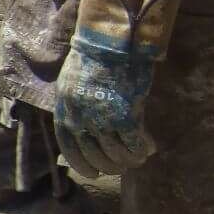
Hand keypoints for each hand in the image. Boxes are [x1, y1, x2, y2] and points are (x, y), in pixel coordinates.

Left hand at [53, 0, 180, 178]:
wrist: (110, 40)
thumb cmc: (92, 57)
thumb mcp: (72, 83)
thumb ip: (75, 106)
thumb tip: (84, 126)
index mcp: (64, 110)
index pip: (69, 147)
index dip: (81, 163)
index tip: (92, 172)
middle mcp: (80, 118)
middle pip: (94, 154)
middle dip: (109, 165)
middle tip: (121, 168)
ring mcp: (102, 118)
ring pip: (115, 152)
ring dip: (127, 160)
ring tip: (137, 160)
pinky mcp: (125, 115)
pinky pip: (133, 141)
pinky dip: (141, 148)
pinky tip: (149, 149)